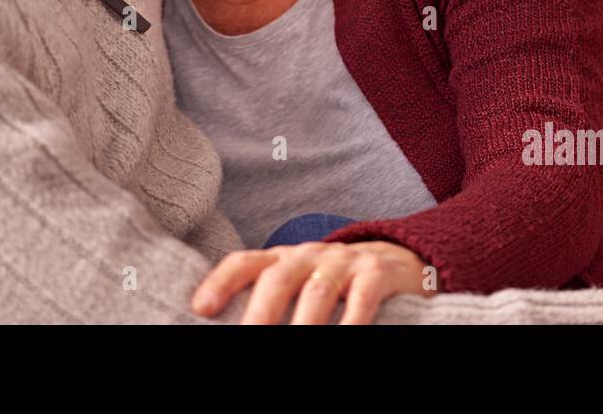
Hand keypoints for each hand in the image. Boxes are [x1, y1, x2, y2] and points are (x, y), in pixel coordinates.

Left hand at [191, 241, 434, 323]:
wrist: (401, 260)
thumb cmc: (339, 283)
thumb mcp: (302, 284)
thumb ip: (273, 300)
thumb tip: (242, 326)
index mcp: (284, 258)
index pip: (245, 262)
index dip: (221, 282)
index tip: (201, 308)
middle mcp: (309, 255)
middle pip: (278, 277)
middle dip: (260, 311)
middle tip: (247, 338)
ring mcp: (344, 262)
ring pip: (318, 291)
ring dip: (304, 324)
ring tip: (294, 346)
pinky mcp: (378, 273)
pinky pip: (363, 297)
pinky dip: (352, 321)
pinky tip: (346, 338)